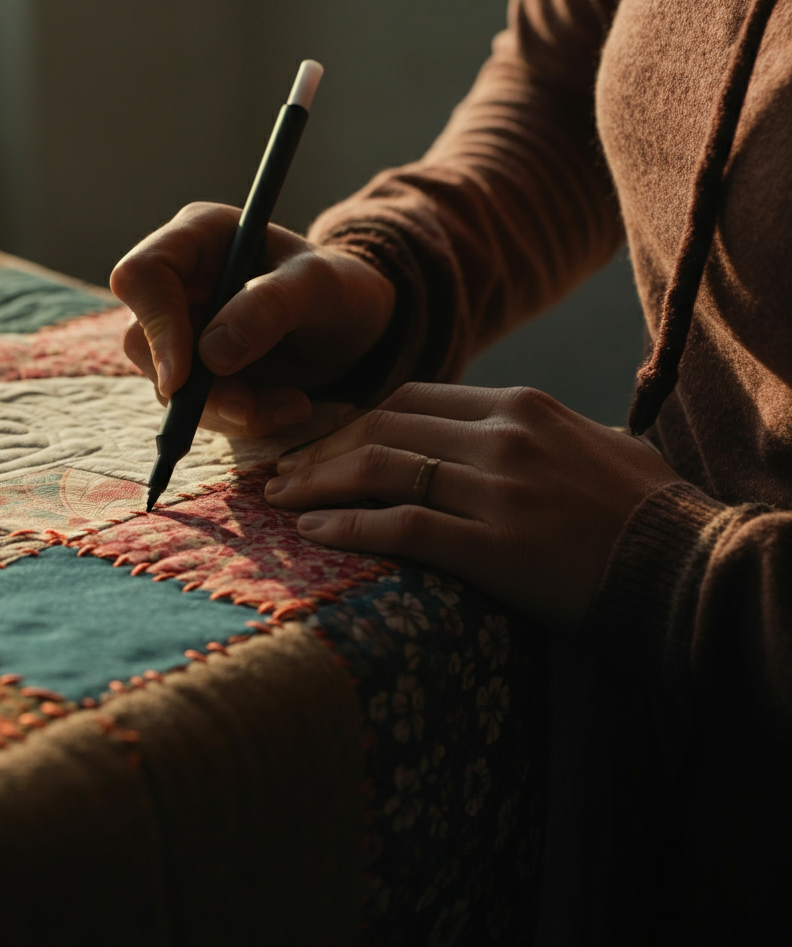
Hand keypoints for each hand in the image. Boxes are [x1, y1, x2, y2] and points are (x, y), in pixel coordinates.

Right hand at [109, 202, 394, 435]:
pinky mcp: (200, 371)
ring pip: (170, 385)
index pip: (142, 275)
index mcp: (198, 237)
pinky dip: (243, 419)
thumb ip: (270, 306)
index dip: (156, 326)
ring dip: (226, 409)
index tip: (185, 377)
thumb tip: (210, 354)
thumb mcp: (321, 286)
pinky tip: (289, 408)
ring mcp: (186, 329)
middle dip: (196, 387)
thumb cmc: (341, 289)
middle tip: (249, 409)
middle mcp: (181, 282)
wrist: (359, 327)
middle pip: (144, 340)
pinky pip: (200, 408)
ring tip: (292, 405)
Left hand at [264, 383, 679, 626]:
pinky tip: (314, 535)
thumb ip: (529, 429)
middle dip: (321, 449)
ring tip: (279, 500)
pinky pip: (404, 526)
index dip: (354, 420)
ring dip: (319, 483)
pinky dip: (350, 527)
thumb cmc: (640, 507)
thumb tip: (483, 430)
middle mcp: (501, 436)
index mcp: (517, 406)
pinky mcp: (496, 546)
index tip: (323, 443)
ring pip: (382, 468)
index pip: (409, 398)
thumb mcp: (586, 441)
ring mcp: (498, 489)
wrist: (685, 566)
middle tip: (280, 473)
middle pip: (383, 428)